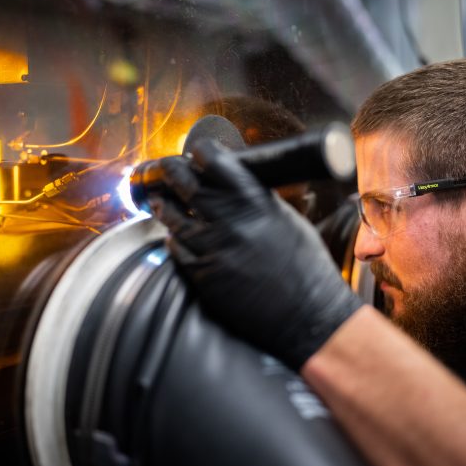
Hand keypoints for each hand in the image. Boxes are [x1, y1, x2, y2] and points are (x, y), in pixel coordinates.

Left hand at [150, 138, 362, 369]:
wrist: (306, 313)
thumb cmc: (306, 268)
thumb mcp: (289, 220)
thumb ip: (259, 200)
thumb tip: (236, 184)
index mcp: (255, 202)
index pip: (216, 164)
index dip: (201, 153)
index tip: (196, 151)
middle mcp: (230, 221)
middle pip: (187, 186)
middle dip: (172, 172)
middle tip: (166, 168)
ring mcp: (213, 249)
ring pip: (174, 218)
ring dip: (164, 205)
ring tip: (160, 199)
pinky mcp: (203, 275)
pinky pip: (178, 250)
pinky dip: (173, 238)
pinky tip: (174, 234)